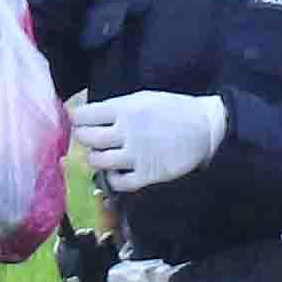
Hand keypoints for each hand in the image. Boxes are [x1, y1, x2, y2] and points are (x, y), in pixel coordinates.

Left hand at [77, 90, 224, 191]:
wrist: (204, 128)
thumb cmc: (172, 110)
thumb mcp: (143, 98)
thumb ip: (116, 108)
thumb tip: (88, 116)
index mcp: (124, 109)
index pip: (83, 116)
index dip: (77, 119)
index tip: (80, 121)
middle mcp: (126, 132)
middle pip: (86, 139)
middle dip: (83, 138)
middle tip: (91, 138)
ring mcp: (136, 155)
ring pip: (98, 161)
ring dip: (97, 158)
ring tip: (105, 154)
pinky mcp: (146, 175)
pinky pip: (118, 182)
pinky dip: (113, 178)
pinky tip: (118, 171)